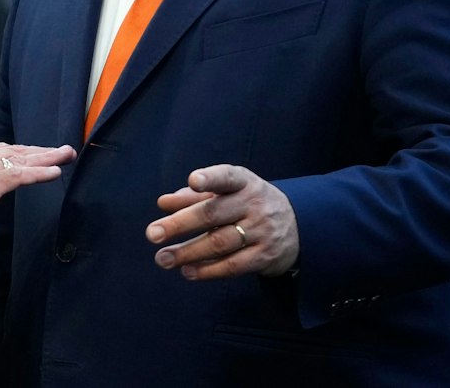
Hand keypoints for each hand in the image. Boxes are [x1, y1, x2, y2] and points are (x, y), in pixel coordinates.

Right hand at [0, 142, 75, 251]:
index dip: (20, 153)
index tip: (37, 154)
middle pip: (12, 150)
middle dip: (38, 151)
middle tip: (61, 150)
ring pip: (19, 158)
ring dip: (46, 157)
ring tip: (66, 155)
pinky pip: (18, 176)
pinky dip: (39, 173)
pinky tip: (55, 173)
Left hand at [146, 164, 299, 279]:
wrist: (297, 226)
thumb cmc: (248, 205)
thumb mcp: (228, 193)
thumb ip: (194, 196)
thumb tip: (162, 203)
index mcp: (243, 182)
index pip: (227, 177)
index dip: (211, 178)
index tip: (194, 180)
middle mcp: (254, 204)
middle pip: (213, 213)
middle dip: (180, 224)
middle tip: (152, 234)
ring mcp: (261, 231)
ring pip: (219, 243)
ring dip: (188, 253)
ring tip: (163, 259)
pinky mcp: (264, 256)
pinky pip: (233, 265)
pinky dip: (207, 271)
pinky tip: (187, 272)